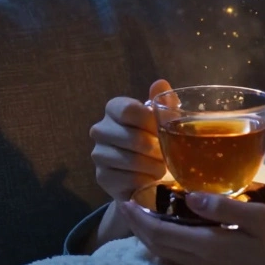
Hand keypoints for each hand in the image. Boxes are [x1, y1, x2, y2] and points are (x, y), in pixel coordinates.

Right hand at [90, 79, 172, 202]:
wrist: (143, 173)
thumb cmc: (153, 139)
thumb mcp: (162, 120)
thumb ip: (164, 103)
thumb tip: (160, 83)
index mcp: (114, 108)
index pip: (128, 110)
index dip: (150, 122)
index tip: (162, 131)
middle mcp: (100, 129)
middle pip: (132, 138)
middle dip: (156, 149)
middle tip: (166, 153)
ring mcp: (98, 154)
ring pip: (131, 161)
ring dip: (153, 166)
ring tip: (161, 167)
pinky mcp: (102, 177)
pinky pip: (129, 180)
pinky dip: (146, 181)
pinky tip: (150, 179)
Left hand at [119, 193, 264, 264]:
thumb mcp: (260, 217)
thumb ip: (222, 207)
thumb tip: (187, 196)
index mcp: (209, 248)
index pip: (160, 234)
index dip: (138, 218)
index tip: (125, 199)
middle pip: (157, 248)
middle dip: (138, 228)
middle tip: (127, 205)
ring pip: (167, 257)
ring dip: (150, 238)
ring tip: (143, 217)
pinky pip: (180, 262)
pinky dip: (167, 246)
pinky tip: (172, 233)